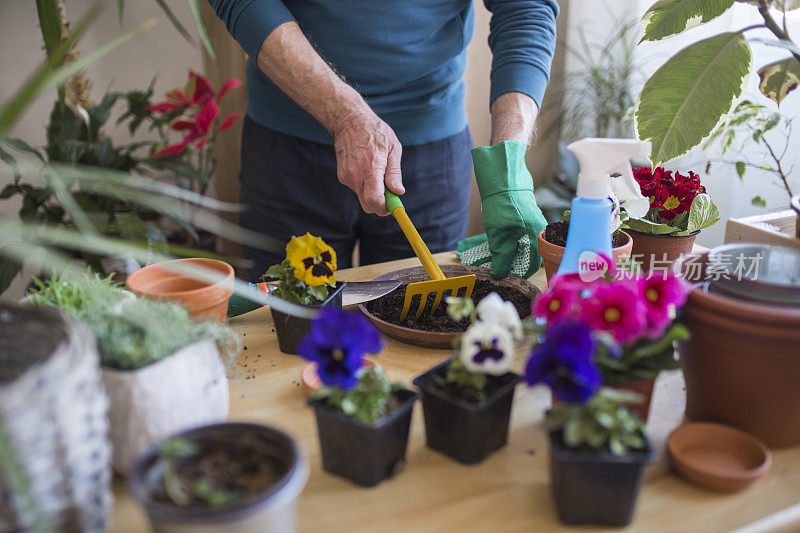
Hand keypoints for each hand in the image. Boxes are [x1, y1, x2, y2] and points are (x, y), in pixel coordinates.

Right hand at [332, 109, 403, 214]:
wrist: (349, 121)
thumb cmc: (375, 132)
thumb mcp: (392, 148)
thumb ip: (394, 173)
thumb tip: (398, 192)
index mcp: (370, 168)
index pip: (374, 200)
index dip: (385, 208)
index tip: (392, 205)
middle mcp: (355, 175)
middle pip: (367, 205)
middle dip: (380, 205)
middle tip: (389, 194)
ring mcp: (346, 176)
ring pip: (362, 197)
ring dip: (373, 192)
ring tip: (378, 171)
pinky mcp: (342, 176)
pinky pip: (357, 188)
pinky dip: (365, 185)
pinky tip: (367, 167)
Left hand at [468, 140, 546, 278]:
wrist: (502, 175)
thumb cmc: (503, 203)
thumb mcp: (499, 235)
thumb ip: (501, 257)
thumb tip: (499, 274)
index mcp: (535, 236)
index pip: (531, 264)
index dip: (517, 273)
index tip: (503, 277)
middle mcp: (536, 229)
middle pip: (525, 254)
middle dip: (509, 263)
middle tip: (493, 267)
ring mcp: (530, 220)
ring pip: (519, 244)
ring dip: (506, 252)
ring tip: (490, 256)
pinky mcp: (522, 214)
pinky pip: (516, 234)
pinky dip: (506, 241)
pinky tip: (494, 241)